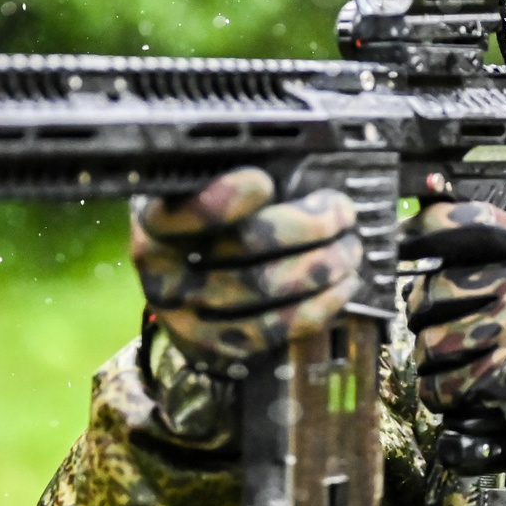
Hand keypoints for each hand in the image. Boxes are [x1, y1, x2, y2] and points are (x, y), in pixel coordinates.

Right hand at [132, 167, 362, 366]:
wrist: (181, 287)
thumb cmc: (202, 224)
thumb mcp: (200, 190)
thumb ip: (232, 175)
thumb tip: (294, 163)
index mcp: (156, 222)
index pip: (186, 212)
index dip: (226, 197)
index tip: (263, 181)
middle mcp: (164, 271)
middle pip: (243, 247)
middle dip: (306, 226)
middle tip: (340, 212)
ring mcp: (187, 314)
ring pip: (264, 288)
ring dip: (321, 266)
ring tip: (349, 248)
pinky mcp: (216, 342)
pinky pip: (272, 330)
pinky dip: (318, 307)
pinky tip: (342, 286)